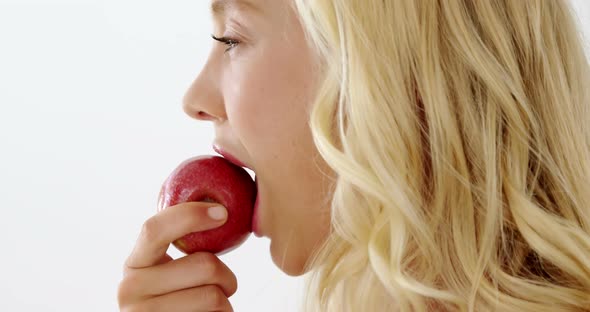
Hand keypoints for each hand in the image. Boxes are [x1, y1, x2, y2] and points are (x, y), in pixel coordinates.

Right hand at [118, 202, 236, 311]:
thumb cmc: (178, 297)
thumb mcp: (168, 270)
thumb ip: (179, 243)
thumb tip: (219, 205)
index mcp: (133, 265)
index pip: (155, 229)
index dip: (191, 215)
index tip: (222, 213)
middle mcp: (129, 291)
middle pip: (204, 265)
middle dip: (226, 274)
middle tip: (224, 284)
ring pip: (216, 295)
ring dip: (226, 300)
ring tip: (212, 306)